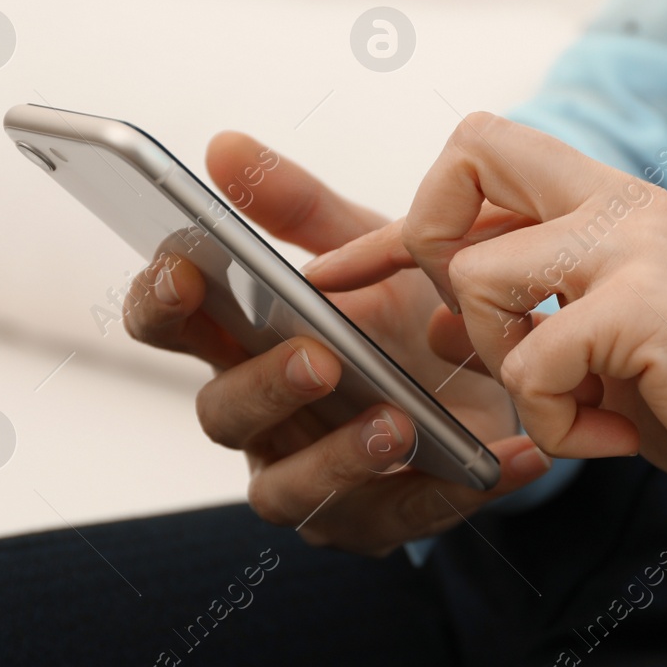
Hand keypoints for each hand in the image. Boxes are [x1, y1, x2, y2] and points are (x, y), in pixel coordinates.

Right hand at [123, 131, 552, 556]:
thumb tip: (224, 143)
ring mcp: (310, 478)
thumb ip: (300, 210)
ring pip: (291, 487)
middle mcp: (261, 418)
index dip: (163, 301)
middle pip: (223, 412)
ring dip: (343, 456)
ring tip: (402, 423)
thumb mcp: (366, 255)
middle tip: (321, 357)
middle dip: (267, 387)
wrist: (498, 377)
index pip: (170, 325)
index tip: (187, 267)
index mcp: (242, 342)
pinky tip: (502, 456)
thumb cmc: (409, 316)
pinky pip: (401, 520)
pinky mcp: (374, 523)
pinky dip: (451, 489)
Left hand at [308, 114, 666, 527]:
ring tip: (578, 402)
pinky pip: (529, 366)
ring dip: (506, 366)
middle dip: (425, 240)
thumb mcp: (608, 346)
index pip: (485, 149)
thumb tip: (442, 311)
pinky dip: (557, 427)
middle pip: (468, 146)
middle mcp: (622, 205)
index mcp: (615, 204)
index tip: (353, 273)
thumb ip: (534, 313)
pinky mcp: (643, 304)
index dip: (408, 212)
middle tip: (477, 326)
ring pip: (477, 279)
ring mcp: (633, 246)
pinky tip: (617, 436)